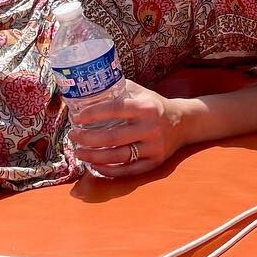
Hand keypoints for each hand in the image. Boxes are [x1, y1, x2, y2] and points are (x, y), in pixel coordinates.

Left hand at [68, 79, 183, 177]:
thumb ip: (119, 88)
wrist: (184, 123)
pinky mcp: (154, 163)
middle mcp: (151, 128)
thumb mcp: (141, 92)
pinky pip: (127, 170)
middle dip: (87, 138)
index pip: (114, 109)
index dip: (92, 114)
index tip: (76, 117)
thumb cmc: (155, 106)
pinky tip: (95, 165)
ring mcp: (153, 148)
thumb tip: (90, 86)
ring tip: (78, 152)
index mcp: (146, 107)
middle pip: (112, 138)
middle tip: (73, 136)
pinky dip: (108, 170)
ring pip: (117, 157)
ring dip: (93, 156)